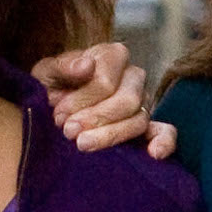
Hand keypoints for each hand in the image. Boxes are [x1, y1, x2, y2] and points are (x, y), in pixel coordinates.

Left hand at [35, 39, 176, 157]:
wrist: (49, 114)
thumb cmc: (49, 90)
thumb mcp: (45, 74)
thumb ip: (62, 67)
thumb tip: (85, 66)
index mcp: (111, 56)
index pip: (107, 79)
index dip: (83, 98)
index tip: (59, 114)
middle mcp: (132, 77)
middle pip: (127, 100)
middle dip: (96, 118)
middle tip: (68, 131)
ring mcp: (142, 103)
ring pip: (139, 120)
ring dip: (111, 136)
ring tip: (83, 145)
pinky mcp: (147, 129)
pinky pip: (166, 132)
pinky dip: (164, 143)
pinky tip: (154, 154)